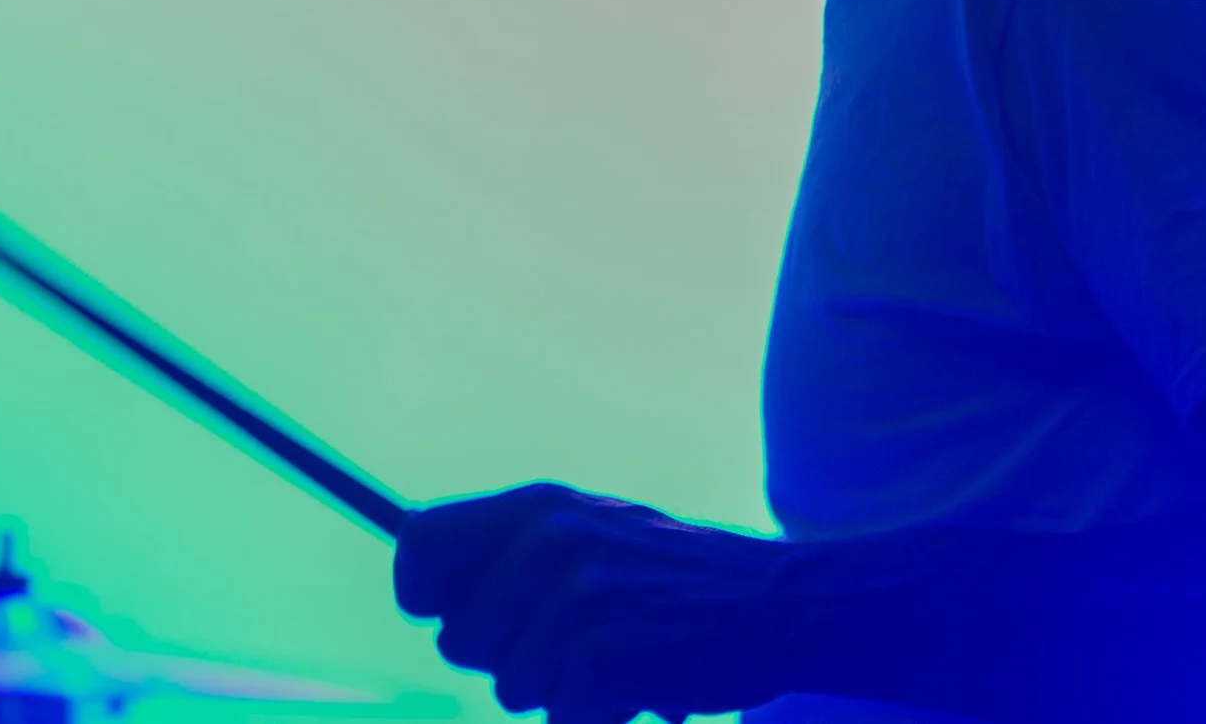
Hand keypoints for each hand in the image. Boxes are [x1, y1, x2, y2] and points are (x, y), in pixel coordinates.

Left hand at [394, 482, 799, 723]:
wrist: (786, 601)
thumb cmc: (679, 581)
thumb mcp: (594, 533)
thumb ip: (515, 551)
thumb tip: (421, 589)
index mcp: (539, 504)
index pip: (419, 542)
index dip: (420, 593)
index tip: (448, 614)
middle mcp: (549, 538)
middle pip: (458, 639)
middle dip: (509, 659)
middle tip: (580, 640)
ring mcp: (577, 594)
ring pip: (510, 688)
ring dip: (562, 692)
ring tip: (621, 654)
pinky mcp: (605, 651)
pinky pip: (563, 718)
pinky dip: (602, 717)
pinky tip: (645, 681)